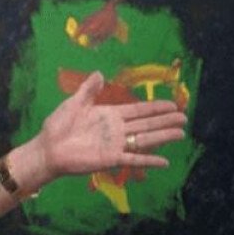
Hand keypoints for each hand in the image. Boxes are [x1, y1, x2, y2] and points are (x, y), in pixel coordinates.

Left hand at [37, 71, 187, 180]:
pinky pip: (133, 159)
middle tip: (184, 117)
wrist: (48, 148)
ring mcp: (115, 145)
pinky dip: (148, 160)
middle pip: (146, 124)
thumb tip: (100, 73)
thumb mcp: (74, 103)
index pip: (137, 110)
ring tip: (181, 133)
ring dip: (162, 136)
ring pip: (144, 140)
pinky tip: (164, 161)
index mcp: (109, 115)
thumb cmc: (58, 125)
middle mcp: (116, 130)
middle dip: (165, 120)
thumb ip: (88, 90)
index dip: (155, 108)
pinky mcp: (111, 159)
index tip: (172, 104)